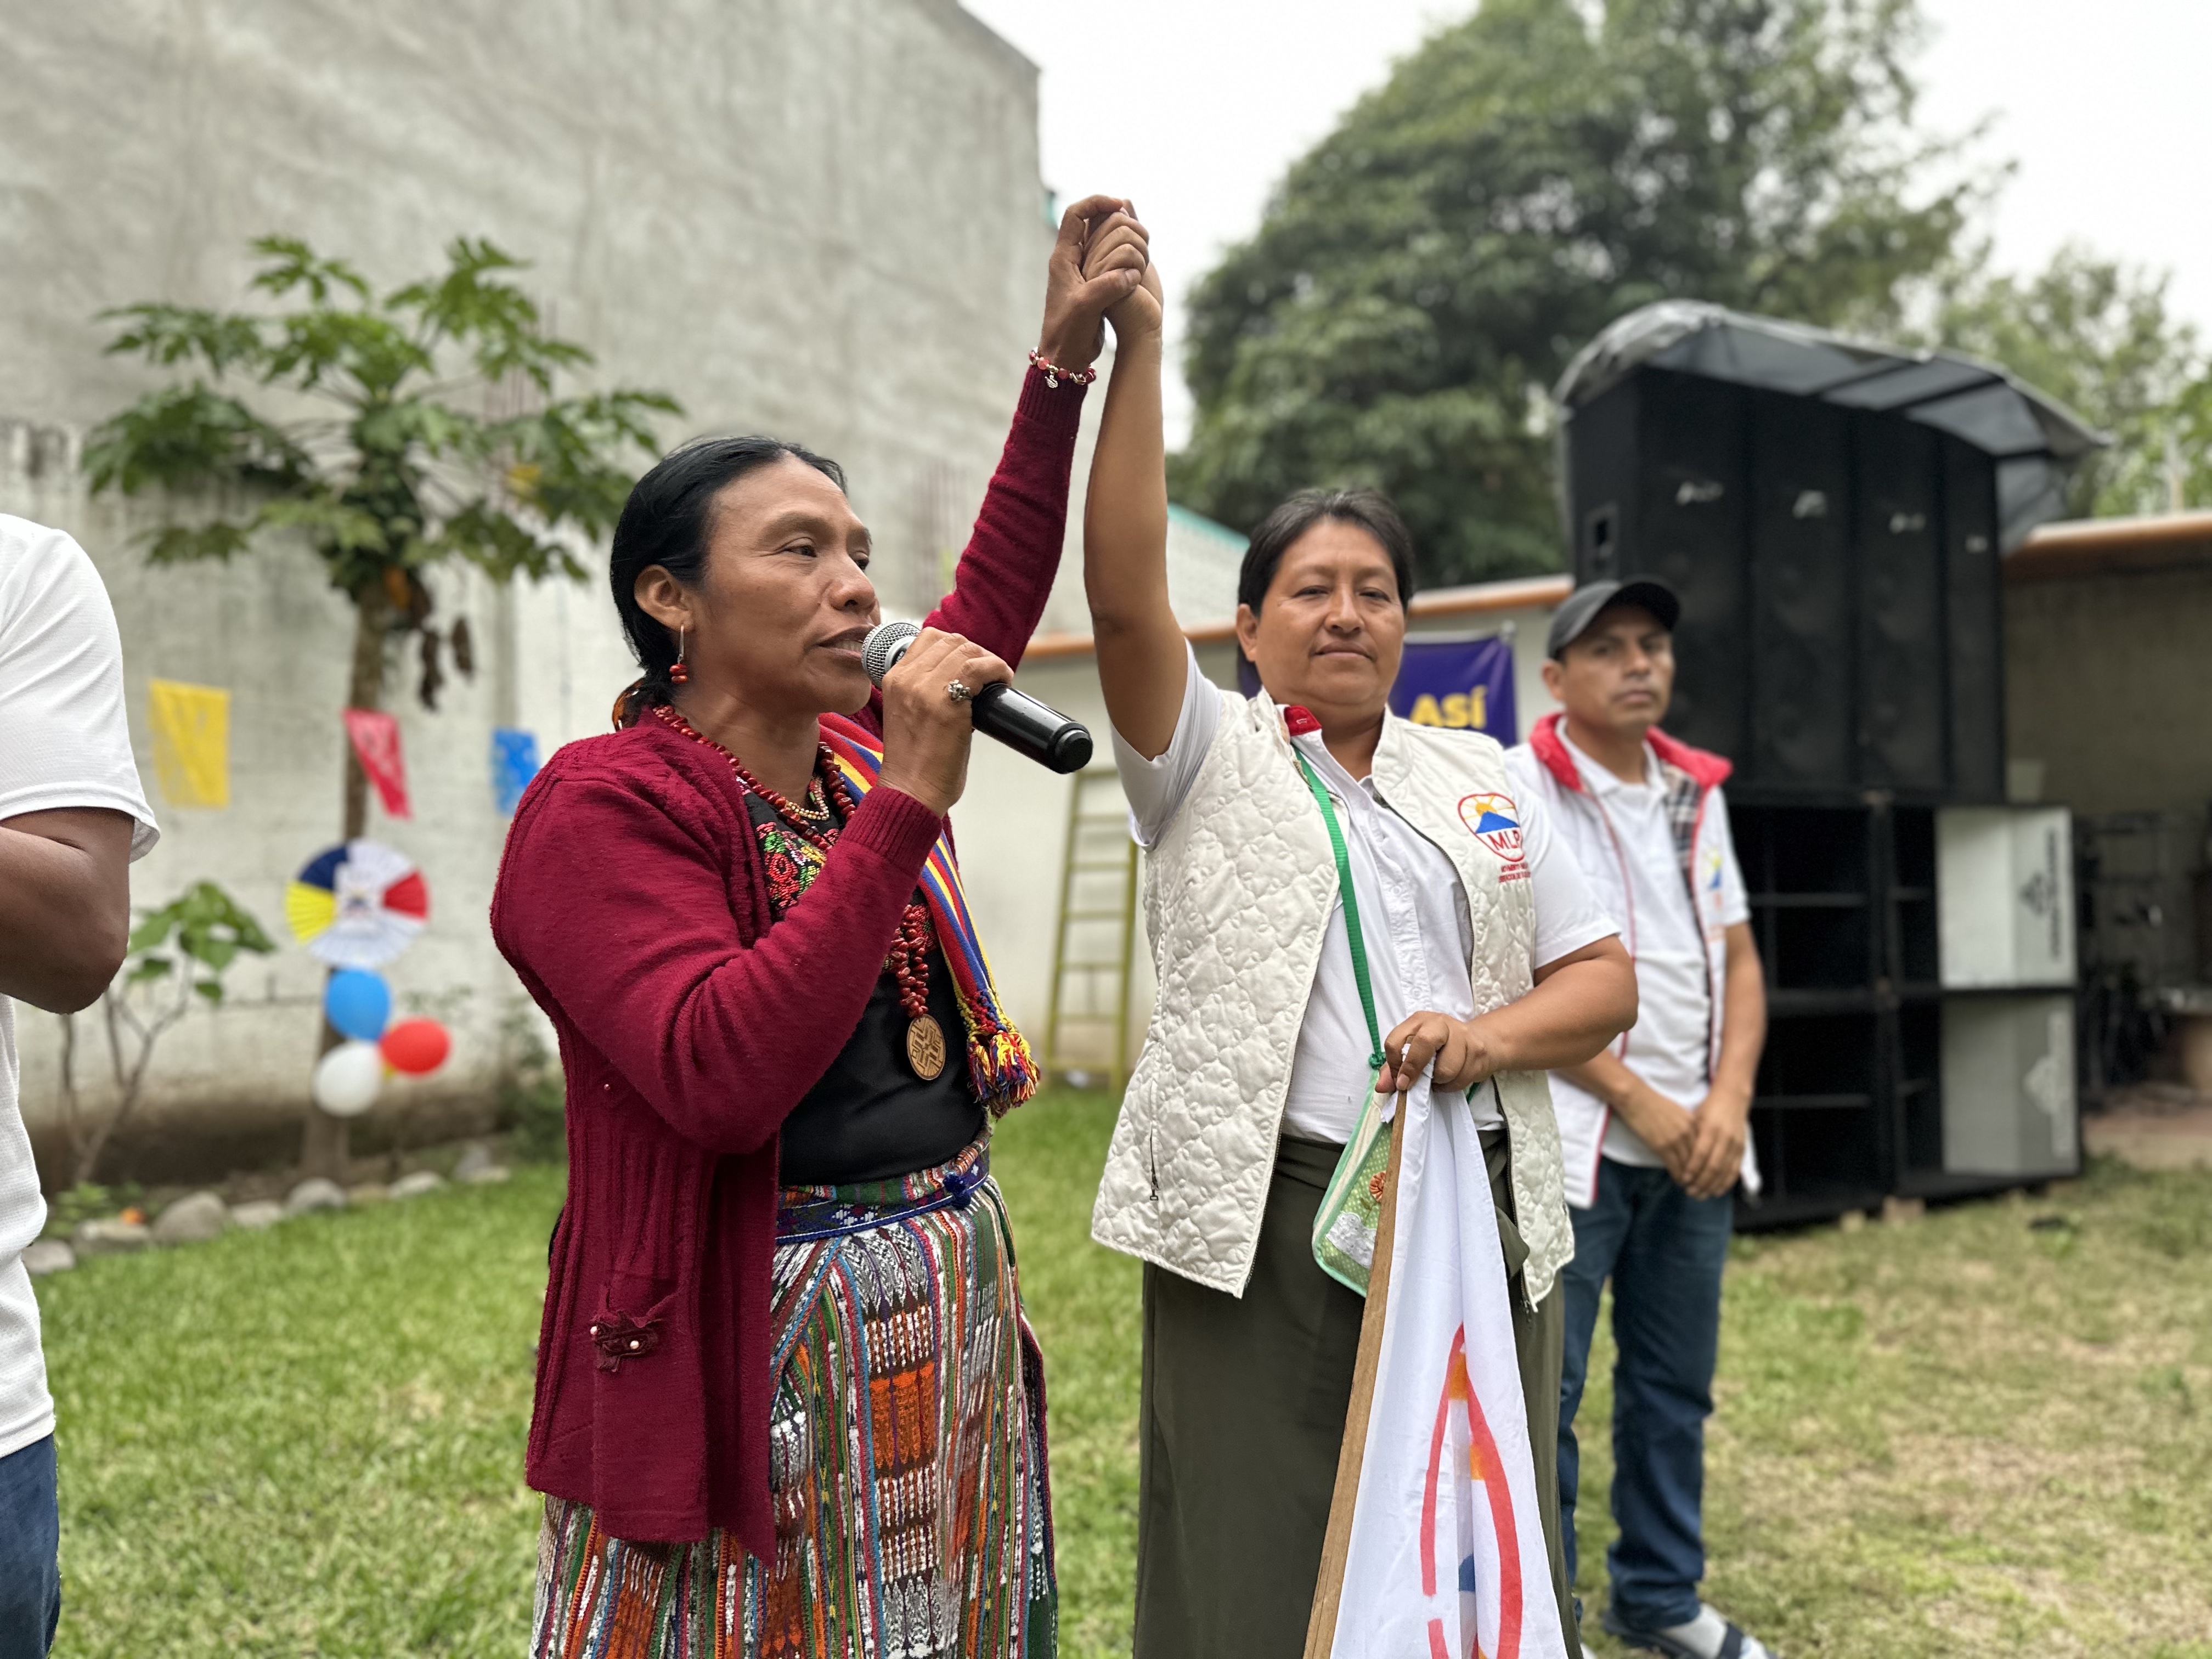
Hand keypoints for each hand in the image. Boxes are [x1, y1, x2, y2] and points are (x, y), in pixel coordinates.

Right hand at [873, 628, 1010, 815]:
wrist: (910, 792)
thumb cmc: (916, 763)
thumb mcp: (908, 715)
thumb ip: (925, 693)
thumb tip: (962, 682)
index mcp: (894, 679)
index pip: (928, 638)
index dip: (956, 646)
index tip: (971, 664)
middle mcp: (906, 678)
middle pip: (950, 640)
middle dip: (975, 652)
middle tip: (989, 674)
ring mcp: (924, 689)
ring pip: (966, 649)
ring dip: (989, 660)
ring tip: (997, 679)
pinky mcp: (946, 703)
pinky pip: (978, 668)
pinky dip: (997, 669)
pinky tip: (1003, 682)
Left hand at [1037, 194, 1146, 372]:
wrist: (1065, 358)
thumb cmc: (1069, 333)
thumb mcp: (1087, 308)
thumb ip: (1108, 287)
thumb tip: (1131, 274)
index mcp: (1063, 258)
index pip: (1076, 214)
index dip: (1096, 202)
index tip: (1119, 205)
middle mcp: (1071, 261)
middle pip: (1091, 222)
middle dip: (1113, 216)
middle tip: (1135, 221)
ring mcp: (1083, 272)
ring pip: (1102, 240)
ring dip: (1121, 235)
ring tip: (1141, 239)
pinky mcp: (1094, 285)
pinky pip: (1110, 259)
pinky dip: (1125, 254)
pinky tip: (1140, 260)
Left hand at [1375, 1011, 1499, 1096]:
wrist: (1480, 1041)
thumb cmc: (1441, 1048)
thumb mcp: (1413, 1054)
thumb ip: (1393, 1070)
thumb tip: (1381, 1086)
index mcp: (1418, 1021)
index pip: (1396, 1041)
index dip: (1395, 1065)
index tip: (1400, 1080)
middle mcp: (1439, 1023)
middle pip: (1424, 1042)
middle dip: (1414, 1068)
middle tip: (1411, 1084)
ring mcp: (1460, 1034)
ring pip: (1445, 1068)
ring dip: (1438, 1082)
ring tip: (1438, 1078)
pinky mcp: (1477, 1050)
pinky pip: (1460, 1078)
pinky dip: (1452, 1085)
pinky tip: (1452, 1077)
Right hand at [1610, 1078, 1699, 1184]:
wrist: (1634, 1097)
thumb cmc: (1651, 1102)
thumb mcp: (1675, 1111)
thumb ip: (1685, 1126)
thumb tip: (1686, 1141)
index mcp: (1693, 1122)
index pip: (1705, 1147)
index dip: (1705, 1161)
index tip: (1704, 1170)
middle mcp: (1688, 1131)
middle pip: (1699, 1158)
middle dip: (1700, 1172)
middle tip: (1699, 1182)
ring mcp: (1676, 1139)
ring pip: (1689, 1165)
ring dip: (1690, 1177)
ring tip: (1689, 1185)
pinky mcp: (1662, 1146)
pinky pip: (1675, 1166)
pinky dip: (1678, 1176)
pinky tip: (1678, 1181)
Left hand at [1679, 1086, 1749, 1199]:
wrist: (1733, 1098)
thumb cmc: (1708, 1109)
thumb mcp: (1695, 1118)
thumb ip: (1690, 1138)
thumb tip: (1678, 1159)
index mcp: (1710, 1129)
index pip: (1700, 1154)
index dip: (1692, 1169)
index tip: (1683, 1180)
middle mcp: (1725, 1138)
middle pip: (1713, 1166)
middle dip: (1701, 1182)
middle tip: (1690, 1192)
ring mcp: (1736, 1144)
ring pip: (1725, 1171)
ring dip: (1712, 1186)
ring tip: (1700, 1195)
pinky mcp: (1742, 1149)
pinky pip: (1735, 1170)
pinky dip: (1726, 1183)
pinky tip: (1716, 1191)